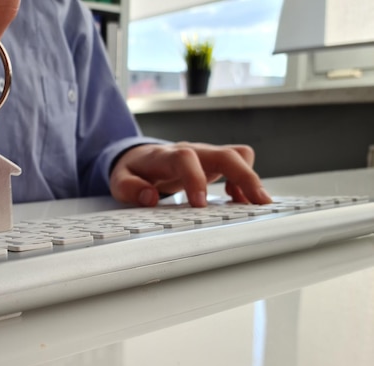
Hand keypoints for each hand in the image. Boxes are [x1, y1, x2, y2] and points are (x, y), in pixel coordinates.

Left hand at [109, 142, 272, 206]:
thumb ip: (130, 189)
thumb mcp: (119, 181)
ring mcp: (205, 155)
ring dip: (250, 179)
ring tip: (254, 205)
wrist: (139, 157)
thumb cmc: (133, 170)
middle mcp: (191, 151)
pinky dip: (244, 182)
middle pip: (224, 153)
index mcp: (165, 156)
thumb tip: (149, 197)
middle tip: (256, 202)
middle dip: (243, 176)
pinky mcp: (214, 162)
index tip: (200, 205)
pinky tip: (239, 201)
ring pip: (238, 155)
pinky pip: (239, 163)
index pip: (185, 158)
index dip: (195, 179)